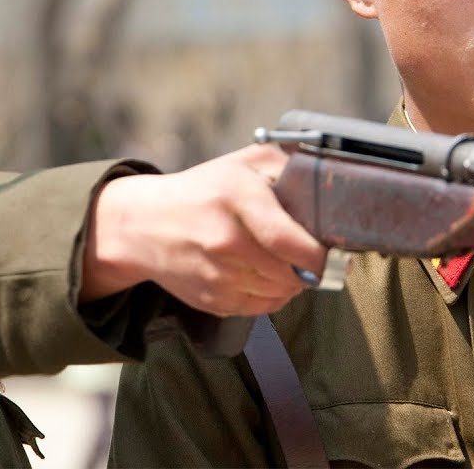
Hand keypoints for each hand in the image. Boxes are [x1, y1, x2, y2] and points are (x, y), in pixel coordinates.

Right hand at [82, 143, 326, 316]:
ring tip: (287, 263)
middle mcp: (224, 240)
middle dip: (311, 268)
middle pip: (291, 273)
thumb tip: (327, 181)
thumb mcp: (240, 164)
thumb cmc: (201, 191)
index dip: (320, 253)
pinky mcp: (211, 300)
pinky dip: (272, 296)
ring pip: (280, 294)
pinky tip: (265, 275)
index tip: (332, 250)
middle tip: (312, 255)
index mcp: (235, 198)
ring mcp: (215, 275)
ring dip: (293, 282)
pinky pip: (261, 308)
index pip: (290, 241)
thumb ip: (285, 164)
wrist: (141, 225)